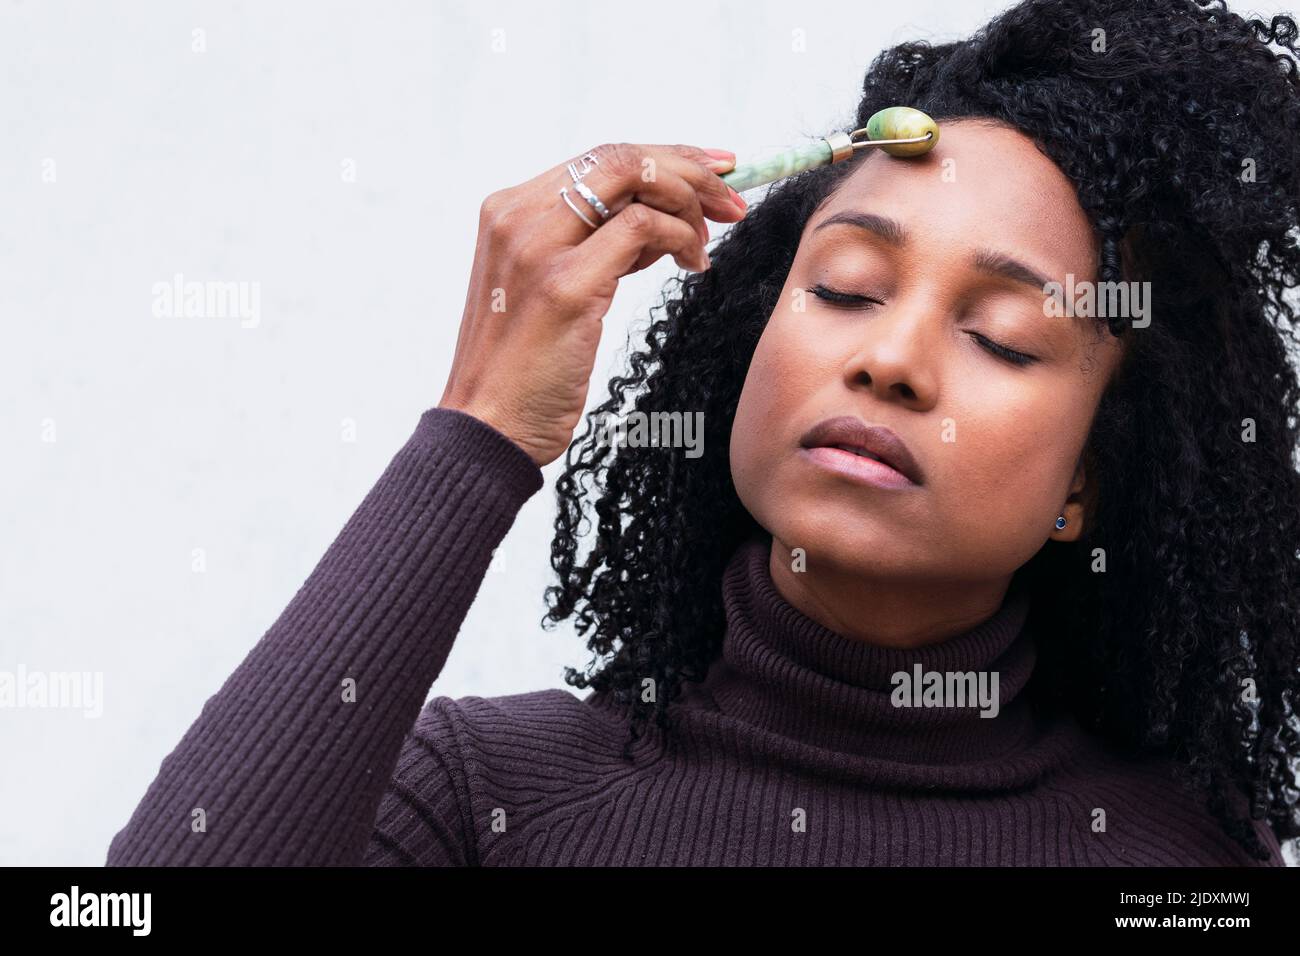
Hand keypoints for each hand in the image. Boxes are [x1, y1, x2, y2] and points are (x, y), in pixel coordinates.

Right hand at [438, 143, 747, 466]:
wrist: (488, 427)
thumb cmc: (522, 370)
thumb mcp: (552, 288)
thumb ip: (591, 245)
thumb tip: (655, 217)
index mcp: (509, 212)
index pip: (600, 159)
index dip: (665, 157)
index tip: (712, 170)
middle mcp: (517, 217)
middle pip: (620, 158)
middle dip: (689, 170)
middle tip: (731, 198)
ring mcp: (539, 247)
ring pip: (634, 180)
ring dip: (689, 202)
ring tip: (706, 243)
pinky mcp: (565, 284)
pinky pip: (642, 229)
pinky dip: (680, 237)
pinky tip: (692, 264)